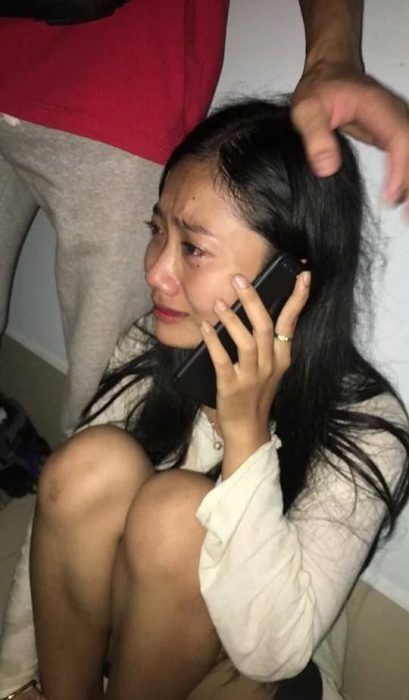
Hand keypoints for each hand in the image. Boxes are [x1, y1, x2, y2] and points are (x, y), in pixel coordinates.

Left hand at [200, 271, 310, 476]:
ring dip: (233, 318)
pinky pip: (222, 360)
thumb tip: (252, 311)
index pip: (291, 323)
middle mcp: (270, 365)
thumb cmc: (255, 395)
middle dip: (253, 300)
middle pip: (265, 326)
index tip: (303, 276)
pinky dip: (214, 341)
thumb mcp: (269, 368)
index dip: (297, 299)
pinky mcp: (232, 387)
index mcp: (281, 358)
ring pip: (247, 341)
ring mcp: (251, 377)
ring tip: (219, 302)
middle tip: (239, 279)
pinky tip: (205, 327)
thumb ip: (265, 343)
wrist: (247, 431)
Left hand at [291, 62, 408, 213]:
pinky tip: (404, 200)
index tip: (391, 197)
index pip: (399, 138)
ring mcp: (399, 123)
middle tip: (406, 218)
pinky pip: (408, 155)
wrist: (330, 70)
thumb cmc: (319, 89)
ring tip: (407, 216)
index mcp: (378, 107)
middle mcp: (396, 114)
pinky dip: (408, 178)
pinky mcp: (396, 133)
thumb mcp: (307, 110)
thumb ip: (315, 136)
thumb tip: (328, 168)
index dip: (400, 168)